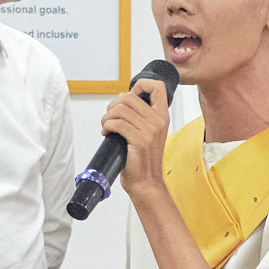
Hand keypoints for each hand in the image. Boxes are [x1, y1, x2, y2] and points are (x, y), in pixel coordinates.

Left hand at [102, 79, 171, 201]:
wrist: (146, 182)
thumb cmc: (143, 160)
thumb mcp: (149, 133)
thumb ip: (141, 116)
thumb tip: (123, 99)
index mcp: (162, 116)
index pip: (157, 86)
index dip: (140, 85)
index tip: (130, 97)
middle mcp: (158, 121)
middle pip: (129, 97)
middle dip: (113, 105)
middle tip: (110, 117)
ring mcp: (149, 131)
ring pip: (120, 110)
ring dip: (107, 117)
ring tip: (106, 126)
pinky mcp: (139, 140)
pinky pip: (117, 124)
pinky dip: (107, 126)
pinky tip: (106, 133)